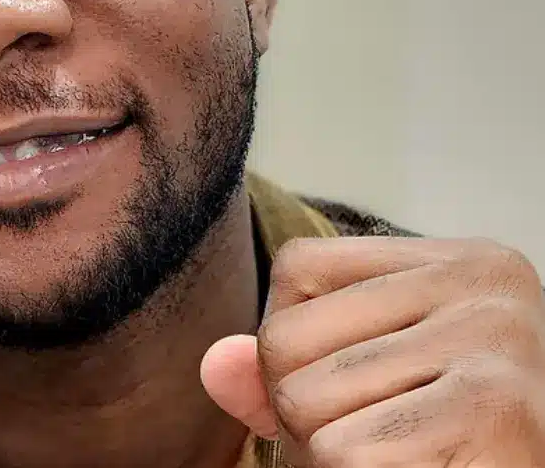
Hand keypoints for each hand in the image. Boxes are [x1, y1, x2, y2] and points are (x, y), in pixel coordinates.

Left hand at [200, 237, 544, 465]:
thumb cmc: (456, 442)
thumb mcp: (375, 379)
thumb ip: (292, 361)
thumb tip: (215, 367)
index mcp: (455, 262)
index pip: (298, 267)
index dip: (289, 341)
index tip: (351, 386)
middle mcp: (481, 285)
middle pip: (286, 341)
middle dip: (306, 412)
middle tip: (383, 437)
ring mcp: (492, 342)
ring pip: (307, 407)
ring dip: (331, 456)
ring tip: (402, 458)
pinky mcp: (496, 414)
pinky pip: (348, 456)